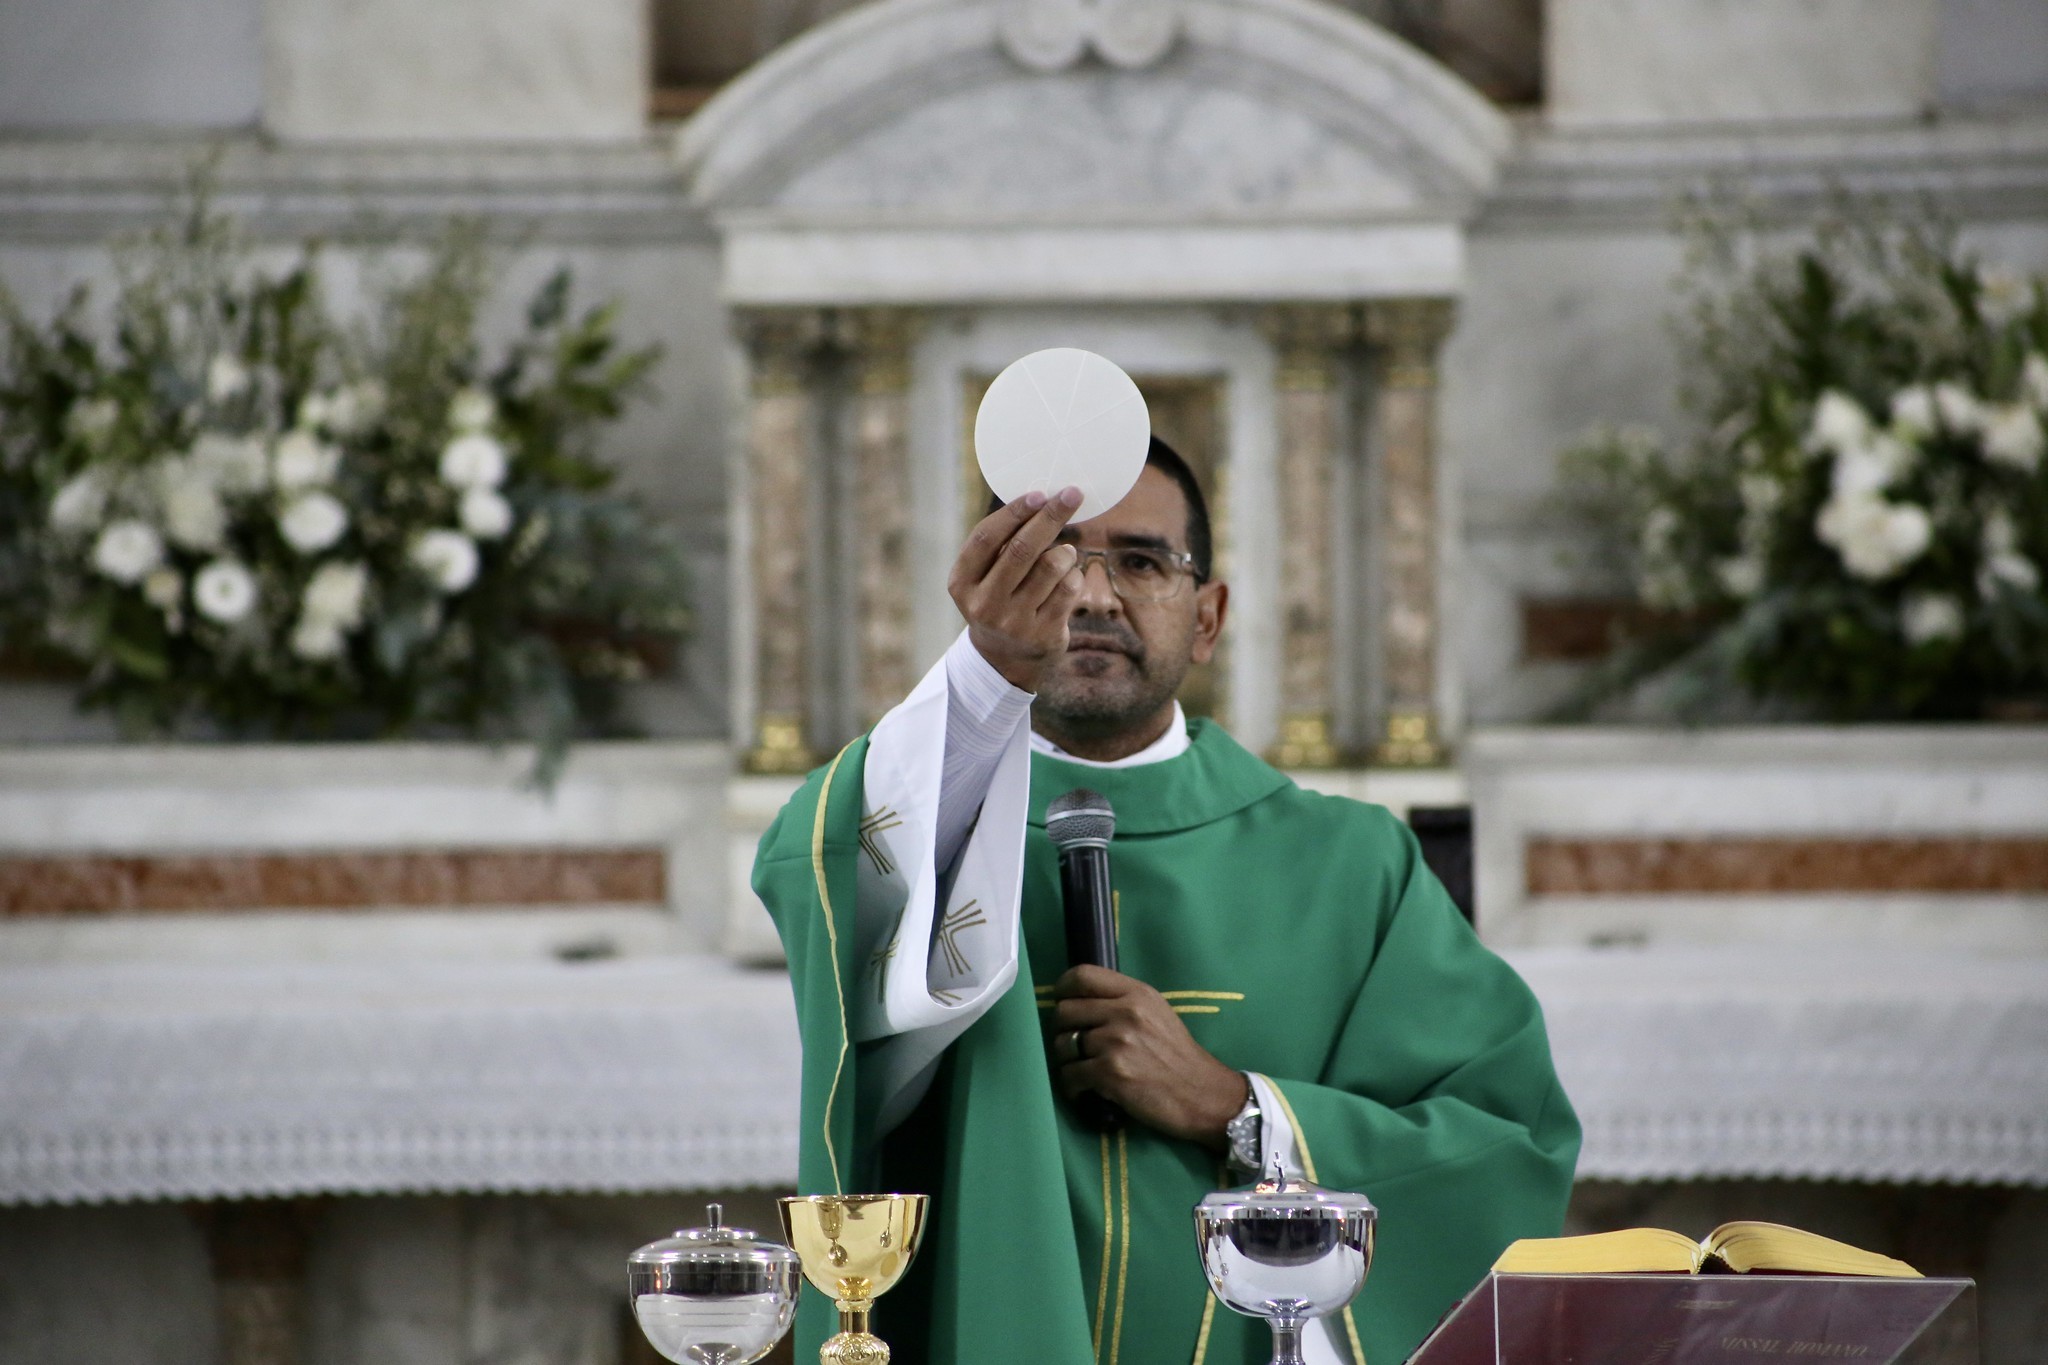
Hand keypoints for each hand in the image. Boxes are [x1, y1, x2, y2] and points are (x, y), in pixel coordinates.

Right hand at [949, 488, 1086, 692]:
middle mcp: (984, 604)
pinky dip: (1074, 574)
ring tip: (1063, 553)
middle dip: (1051, 516)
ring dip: (1064, 550)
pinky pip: (1069, 588)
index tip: (1039, 493)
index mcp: (961, 583)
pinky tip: (1066, 578)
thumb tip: (1040, 500)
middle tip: (1072, 494)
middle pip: (1022, 549)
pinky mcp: (1043, 634)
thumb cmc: (998, 599)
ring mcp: (1014, 622)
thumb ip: (1001, 544)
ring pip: (1052, 566)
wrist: (1006, 658)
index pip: (985, 538)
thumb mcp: (984, 577)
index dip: (1013, 512)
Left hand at [1048, 965, 1249, 1150]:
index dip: (1063, 989)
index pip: (1082, 975)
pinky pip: (1069, 1075)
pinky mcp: (1111, 1073)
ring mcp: (1117, 1042)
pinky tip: (1083, 1091)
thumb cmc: (1177, 1056)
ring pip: (1063, 1045)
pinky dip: (1072, 1086)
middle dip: (1062, 1031)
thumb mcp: (1157, 1014)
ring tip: (1081, 1070)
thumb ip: (1122, 1002)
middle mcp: (1126, 1012)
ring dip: (1066, 1061)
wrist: (1202, 1094)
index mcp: (1137, 993)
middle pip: (1065, 1011)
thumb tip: (1079, 1002)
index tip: (1063, 1002)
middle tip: (1072, 1046)